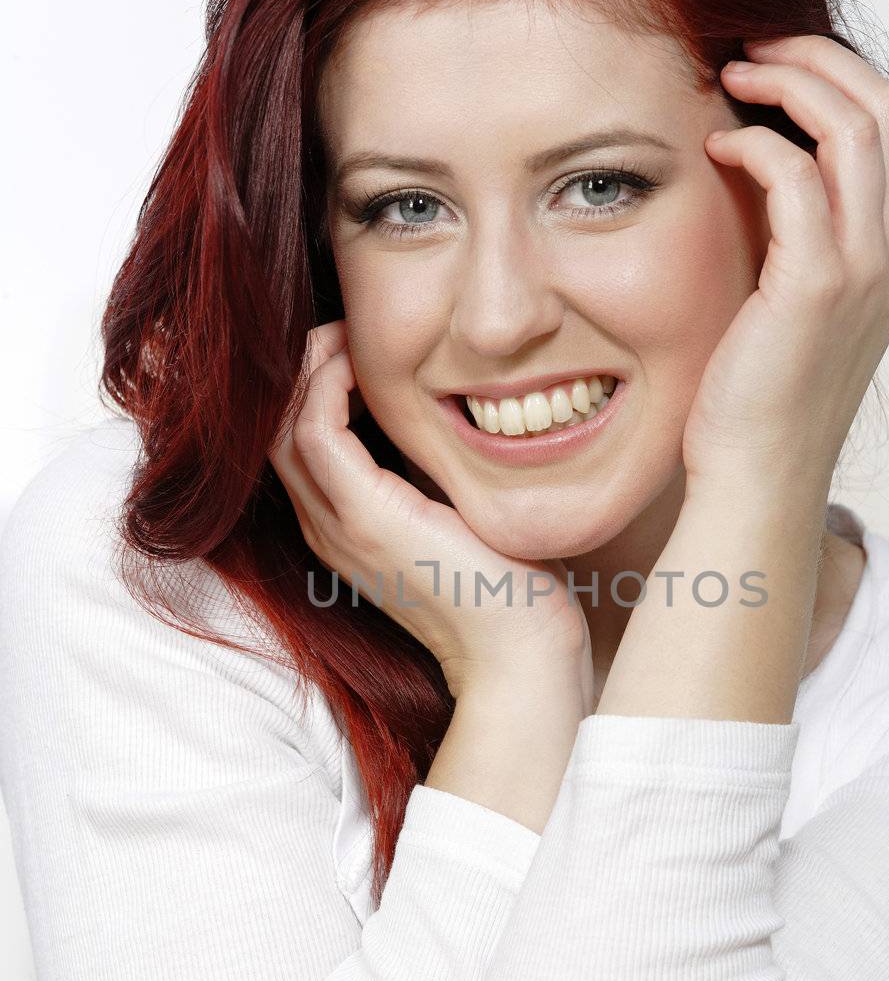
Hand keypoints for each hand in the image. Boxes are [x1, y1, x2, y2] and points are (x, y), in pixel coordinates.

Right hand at [268, 321, 592, 702]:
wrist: (522, 654)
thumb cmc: (509, 588)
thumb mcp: (460, 511)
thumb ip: (433, 467)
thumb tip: (445, 407)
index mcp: (347, 527)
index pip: (296, 440)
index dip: (312, 384)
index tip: (357, 345)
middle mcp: (328, 528)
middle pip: (273, 428)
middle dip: (301, 367)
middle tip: (345, 327)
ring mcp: (339, 526)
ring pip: (282, 425)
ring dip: (311, 367)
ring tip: (349, 334)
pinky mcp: (366, 517)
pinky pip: (315, 432)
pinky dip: (330, 386)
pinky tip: (365, 363)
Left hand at [684, 34, 888, 494]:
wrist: (759, 471)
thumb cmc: (762, 391)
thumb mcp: (798, 300)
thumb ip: (803, 234)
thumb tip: (765, 161)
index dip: (838, 74)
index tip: (775, 62)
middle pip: (886, 105)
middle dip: (816, 57)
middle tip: (748, 48)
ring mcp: (866, 267)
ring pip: (853, 124)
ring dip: (787, 82)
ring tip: (730, 77)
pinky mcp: (816, 284)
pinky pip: (796, 175)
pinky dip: (756, 142)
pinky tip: (716, 147)